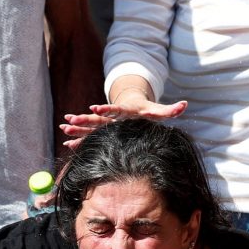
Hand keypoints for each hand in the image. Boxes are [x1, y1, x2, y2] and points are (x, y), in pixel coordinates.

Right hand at [59, 95, 187, 149]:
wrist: (134, 105)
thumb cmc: (148, 110)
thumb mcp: (159, 110)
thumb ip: (171, 109)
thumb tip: (185, 105)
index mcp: (125, 111)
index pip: (115, 109)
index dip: (106, 109)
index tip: (95, 107)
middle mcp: (113, 117)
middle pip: (98, 118)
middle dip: (84, 119)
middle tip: (71, 118)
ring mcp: (106, 123)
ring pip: (90, 126)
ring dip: (78, 127)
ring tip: (64, 127)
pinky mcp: (102, 130)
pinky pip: (89, 135)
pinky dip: (79, 139)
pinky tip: (68, 143)